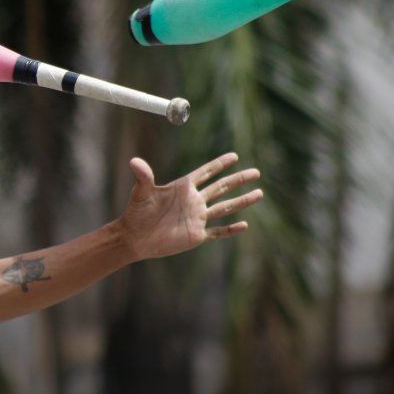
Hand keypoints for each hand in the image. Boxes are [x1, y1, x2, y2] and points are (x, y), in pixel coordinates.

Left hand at [115, 153, 262, 260]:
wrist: (135, 237)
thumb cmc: (136, 212)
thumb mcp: (141, 192)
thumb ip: (144, 176)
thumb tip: (134, 161)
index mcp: (183, 187)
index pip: (206, 172)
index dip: (219, 164)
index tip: (234, 155)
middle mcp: (194, 201)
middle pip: (221, 187)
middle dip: (238, 179)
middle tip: (256, 171)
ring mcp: (197, 218)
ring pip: (225, 207)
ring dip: (242, 201)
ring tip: (259, 193)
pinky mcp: (196, 235)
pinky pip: (218, 231)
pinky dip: (231, 230)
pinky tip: (244, 225)